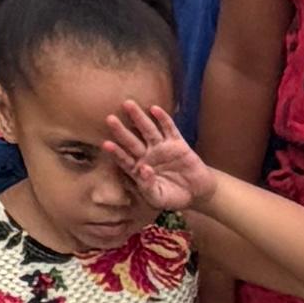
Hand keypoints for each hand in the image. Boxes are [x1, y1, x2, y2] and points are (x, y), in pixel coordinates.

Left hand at [105, 100, 211, 217]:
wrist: (197, 192)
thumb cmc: (173, 196)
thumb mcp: (159, 198)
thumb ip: (148, 187)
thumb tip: (143, 170)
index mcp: (139, 170)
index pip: (125, 159)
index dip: (116, 152)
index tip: (106, 144)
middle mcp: (147, 155)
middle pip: (132, 141)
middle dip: (121, 130)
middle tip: (109, 118)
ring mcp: (161, 147)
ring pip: (147, 130)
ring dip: (138, 117)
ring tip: (128, 104)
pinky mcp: (177, 143)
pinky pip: (169, 129)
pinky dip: (162, 119)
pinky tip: (154, 109)